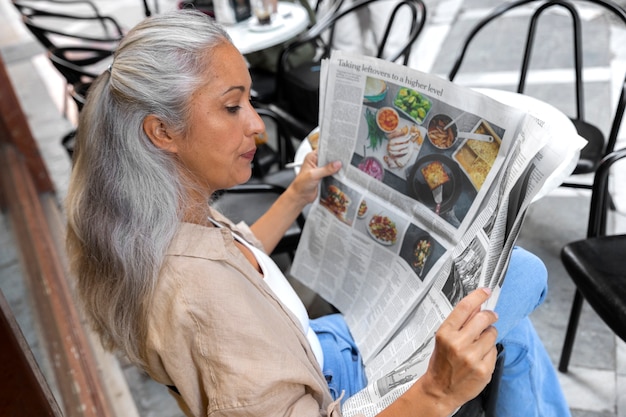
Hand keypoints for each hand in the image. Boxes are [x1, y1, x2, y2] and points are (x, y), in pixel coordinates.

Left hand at [287, 151, 340, 206]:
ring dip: (337, 168)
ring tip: (344, 168)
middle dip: (336, 160)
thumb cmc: (300, 185)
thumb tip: (337, 164)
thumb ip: (326, 169)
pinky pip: (333, 174)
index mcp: (312, 157)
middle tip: (343, 161)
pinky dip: (336, 175)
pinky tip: (341, 175)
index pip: (324, 150)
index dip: (332, 151)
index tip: (340, 152)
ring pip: (332, 166)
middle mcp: (316, 162)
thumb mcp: (313, 175)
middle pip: (329, 158)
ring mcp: (321, 170)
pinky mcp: (324, 177)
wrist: (300, 196)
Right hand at [421, 288, 498, 412]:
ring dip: (489, 335)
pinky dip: (489, 351)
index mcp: (445, 334)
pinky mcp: (484, 369)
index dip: (478, 296)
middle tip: (490, 316)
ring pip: (492, 334)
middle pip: (483, 318)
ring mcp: (472, 358)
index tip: (486, 291)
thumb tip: (476, 304)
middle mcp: (458, 344)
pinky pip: (494, 351)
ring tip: (479, 344)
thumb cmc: (441, 363)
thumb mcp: (444, 339)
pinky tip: (480, 357)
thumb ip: (460, 322)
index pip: (465, 308)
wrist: (440, 390)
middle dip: (489, 315)